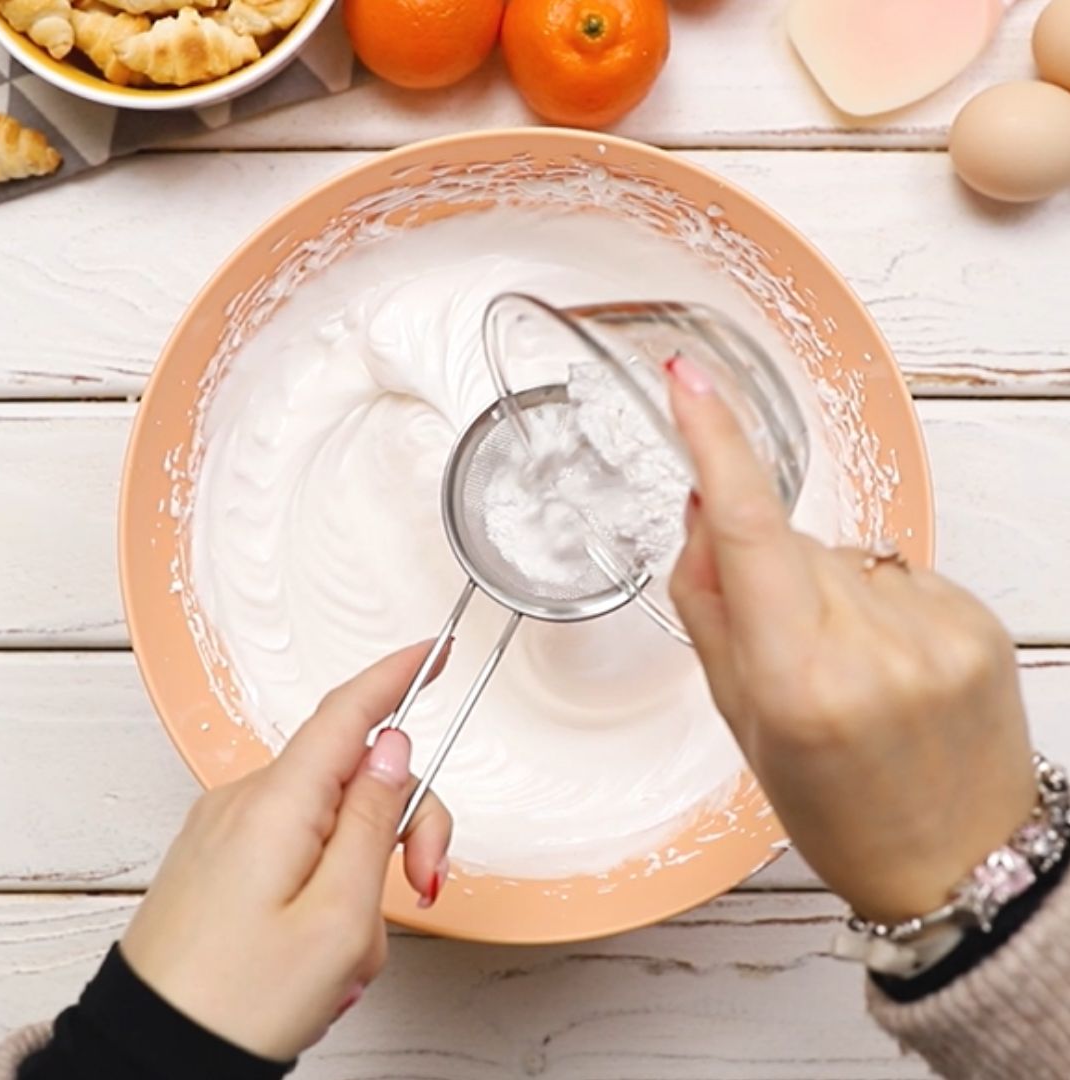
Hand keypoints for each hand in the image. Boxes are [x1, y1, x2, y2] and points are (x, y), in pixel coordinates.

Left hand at [122, 643, 451, 1061]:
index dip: (399, 672)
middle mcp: (248, 802)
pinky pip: (298, 841)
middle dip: (404, 822)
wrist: (152, 1058)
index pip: (349, 710)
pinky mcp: (223, 857)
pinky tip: (326, 939)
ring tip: (356, 946)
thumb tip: (393, 746)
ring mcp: (230, 829)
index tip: (437, 649)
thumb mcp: (338, 918)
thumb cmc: (238, 1003)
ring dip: (366, 868)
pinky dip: (330, 879)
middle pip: (355, 773)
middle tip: (421, 885)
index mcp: (278, 804)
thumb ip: (372, 821)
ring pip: (331, 813)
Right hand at [665, 356, 1035, 923]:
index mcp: (801, 681)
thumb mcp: (739, 717)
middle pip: (789, 542)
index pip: (747, 529)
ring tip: (844, 667)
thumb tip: (704, 507)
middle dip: (765, 571)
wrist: (954, 859)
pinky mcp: (976, 619)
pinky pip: (892, 573)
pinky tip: (885, 660)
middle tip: (780, 647)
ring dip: (822, 590)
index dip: (714, 444)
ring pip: (839, 555)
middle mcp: (874, 647)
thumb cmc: (835, 805)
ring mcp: (936, 629)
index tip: (688, 385)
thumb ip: (711, 604)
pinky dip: (873, 603)